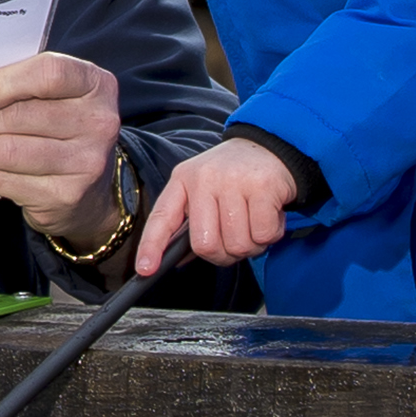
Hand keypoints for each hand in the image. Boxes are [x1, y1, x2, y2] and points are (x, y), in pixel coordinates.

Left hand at [0, 51, 125, 232]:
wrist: (94, 189)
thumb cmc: (63, 130)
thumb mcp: (55, 98)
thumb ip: (20, 86)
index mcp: (94, 85)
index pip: (49, 73)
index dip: (3, 83)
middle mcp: (97, 122)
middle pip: (18, 116)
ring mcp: (85, 162)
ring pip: (8, 151)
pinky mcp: (66, 195)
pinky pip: (7, 180)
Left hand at [135, 138, 302, 276]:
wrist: (271, 146)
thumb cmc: (234, 176)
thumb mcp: (203, 189)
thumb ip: (191, 223)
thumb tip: (177, 260)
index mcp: (183, 179)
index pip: (162, 217)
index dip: (151, 246)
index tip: (145, 270)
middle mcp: (204, 178)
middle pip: (206, 245)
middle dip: (224, 254)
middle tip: (235, 239)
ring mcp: (233, 181)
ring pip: (238, 245)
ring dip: (251, 245)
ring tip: (253, 222)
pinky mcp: (262, 187)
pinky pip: (263, 235)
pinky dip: (270, 235)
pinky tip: (269, 215)